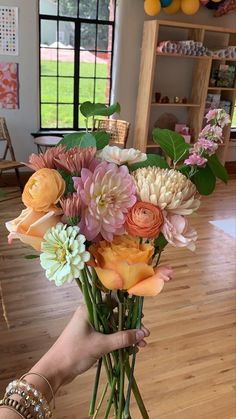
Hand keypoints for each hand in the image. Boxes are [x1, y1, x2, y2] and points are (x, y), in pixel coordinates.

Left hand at [29, 305, 149, 396]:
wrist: (55, 370)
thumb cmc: (75, 352)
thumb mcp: (101, 345)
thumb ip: (122, 338)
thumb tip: (142, 333)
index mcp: (89, 309)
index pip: (113, 301)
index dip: (128, 307)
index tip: (141, 315)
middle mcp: (90, 314)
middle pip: (115, 316)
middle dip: (130, 326)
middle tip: (144, 335)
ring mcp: (90, 327)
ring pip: (114, 327)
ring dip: (127, 336)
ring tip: (142, 346)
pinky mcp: (91, 338)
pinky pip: (109, 336)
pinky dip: (119, 342)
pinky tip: (131, 350)